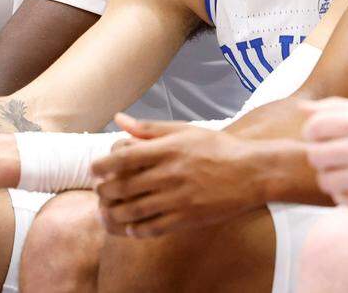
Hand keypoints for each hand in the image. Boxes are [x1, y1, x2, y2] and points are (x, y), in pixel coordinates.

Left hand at [92, 113, 255, 237]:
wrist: (252, 172)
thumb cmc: (216, 147)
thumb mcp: (184, 130)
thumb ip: (149, 128)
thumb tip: (119, 118)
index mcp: (167, 149)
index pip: (122, 158)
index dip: (102, 165)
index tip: (95, 169)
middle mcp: (170, 174)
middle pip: (123, 186)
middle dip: (104, 191)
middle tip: (100, 191)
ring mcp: (179, 198)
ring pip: (134, 210)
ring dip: (114, 213)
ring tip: (109, 211)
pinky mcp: (188, 218)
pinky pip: (153, 228)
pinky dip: (136, 229)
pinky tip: (131, 226)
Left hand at [302, 83, 347, 219]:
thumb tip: (305, 107)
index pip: (316, 126)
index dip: (313, 131)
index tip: (321, 135)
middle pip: (316, 155)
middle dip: (319, 154)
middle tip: (333, 155)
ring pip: (327, 181)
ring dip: (332, 176)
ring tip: (347, 172)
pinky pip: (345, 203)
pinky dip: (347, 196)